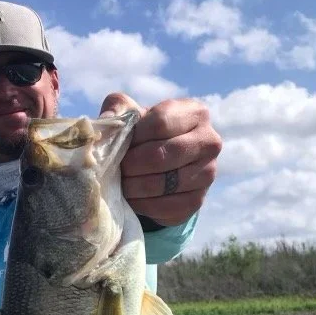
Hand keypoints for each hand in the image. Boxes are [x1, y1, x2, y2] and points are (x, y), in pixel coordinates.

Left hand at [100, 93, 221, 225]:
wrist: (162, 165)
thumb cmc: (145, 134)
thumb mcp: (131, 114)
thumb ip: (118, 108)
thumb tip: (105, 121)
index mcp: (196, 113)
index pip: (160, 122)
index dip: (134, 136)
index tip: (121, 144)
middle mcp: (209, 142)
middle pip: (162, 155)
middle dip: (132, 165)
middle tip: (118, 169)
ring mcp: (208, 173)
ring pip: (164, 184)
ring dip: (135, 187)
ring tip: (122, 183)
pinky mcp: (198, 200)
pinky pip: (166, 207)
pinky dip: (144, 205)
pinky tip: (134, 198)